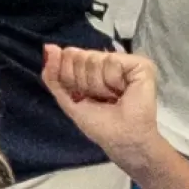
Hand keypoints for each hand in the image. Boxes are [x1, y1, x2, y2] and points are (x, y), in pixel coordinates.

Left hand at [42, 40, 165, 166]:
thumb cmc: (100, 125)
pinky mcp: (140, 63)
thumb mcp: (69, 101)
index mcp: (91, 69)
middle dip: (84, 82)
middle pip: (80, 57)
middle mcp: (107, 61)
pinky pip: (112, 61)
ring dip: (99, 85)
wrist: (123, 140)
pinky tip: (123, 91)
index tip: (82, 95)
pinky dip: (113, 80)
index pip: (68, 56)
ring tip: (112, 97)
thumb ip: (54, 76)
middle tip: (100, 98)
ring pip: (94, 58)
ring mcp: (124, 61)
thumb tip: (48, 48)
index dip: (69, 77)